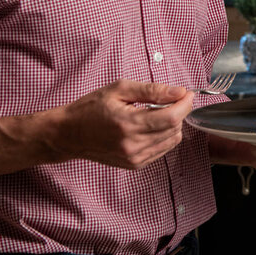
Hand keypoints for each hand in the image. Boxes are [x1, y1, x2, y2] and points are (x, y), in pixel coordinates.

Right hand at [49, 80, 193, 169]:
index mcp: (128, 124)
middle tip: (169, 100)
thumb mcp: (120, 90)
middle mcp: (133, 145)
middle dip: (179, 112)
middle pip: (174, 129)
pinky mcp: (134, 165)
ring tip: (155, 113)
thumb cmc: (91, 108)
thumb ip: (152, 91)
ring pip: (171, 140)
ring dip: (172, 124)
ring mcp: (134, 158)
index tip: (186, 93)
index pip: (171, 118)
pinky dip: (163, 136)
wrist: (69, 134)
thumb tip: (179, 91)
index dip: (184, 104)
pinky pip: (162, 150)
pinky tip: (150, 126)